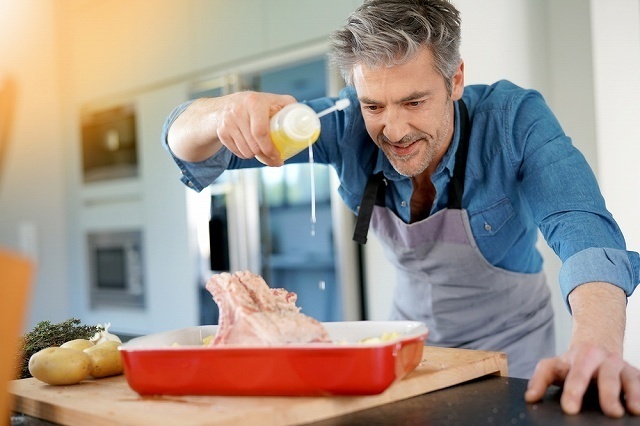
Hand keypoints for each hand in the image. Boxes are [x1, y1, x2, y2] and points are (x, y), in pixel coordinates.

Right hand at [214, 91, 295, 165]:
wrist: (224, 106)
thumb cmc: (255, 105)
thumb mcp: (272, 100)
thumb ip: (289, 106)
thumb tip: (306, 118)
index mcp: (254, 102)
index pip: (261, 132)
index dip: (270, 149)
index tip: (278, 157)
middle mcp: (238, 111)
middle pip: (254, 145)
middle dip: (266, 157)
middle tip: (275, 161)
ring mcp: (227, 122)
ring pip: (246, 152)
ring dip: (256, 157)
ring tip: (262, 152)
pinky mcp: (221, 132)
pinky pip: (237, 152)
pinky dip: (245, 154)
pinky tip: (250, 149)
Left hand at [525, 343, 639, 417]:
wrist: (595, 345)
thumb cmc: (572, 362)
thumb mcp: (554, 366)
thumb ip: (540, 379)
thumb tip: (530, 398)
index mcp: (581, 356)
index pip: (576, 374)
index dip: (573, 391)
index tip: (570, 408)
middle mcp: (604, 359)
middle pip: (606, 376)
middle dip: (607, 394)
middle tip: (610, 413)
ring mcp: (621, 366)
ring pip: (628, 378)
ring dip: (632, 393)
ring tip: (631, 410)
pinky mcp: (634, 374)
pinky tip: (639, 408)